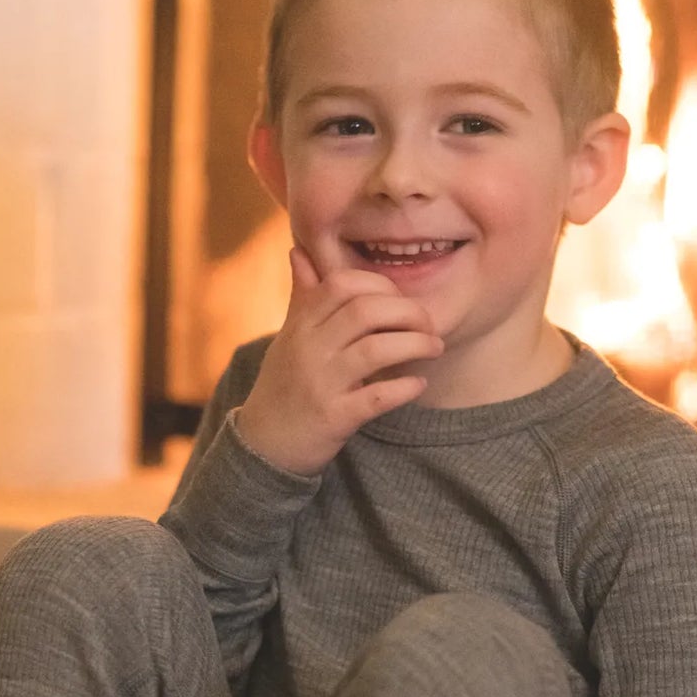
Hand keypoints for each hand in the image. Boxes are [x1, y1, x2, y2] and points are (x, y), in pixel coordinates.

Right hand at [235, 240, 444, 474]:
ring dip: (415, 345)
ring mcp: (320, 384)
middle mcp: (308, 349)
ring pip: (377, 350)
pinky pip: (377, 396)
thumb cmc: (282, 386)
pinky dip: (404, 388)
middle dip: (408, 312)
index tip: (400, 300)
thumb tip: (299, 251)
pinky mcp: (333, 418)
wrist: (262, 445)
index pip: (342, 284)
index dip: (380, 285)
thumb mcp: (287, 338)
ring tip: (434, 348)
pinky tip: (417, 384)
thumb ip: (302, 297)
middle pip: (365, 312)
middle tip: (429, 325)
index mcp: (300, 325)